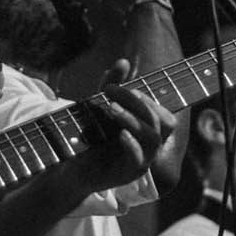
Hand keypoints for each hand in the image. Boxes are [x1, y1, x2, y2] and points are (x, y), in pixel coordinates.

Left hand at [68, 59, 174, 192]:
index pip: (165, 115)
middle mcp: (150, 147)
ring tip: (111, 109)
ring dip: (133, 119)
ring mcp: (142, 161)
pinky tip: (120, 133)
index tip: (118, 87)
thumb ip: (112, 86)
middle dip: (140, 104)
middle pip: (163, 123)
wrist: (70, 168)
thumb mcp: (99, 108)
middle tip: (114, 94)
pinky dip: (132, 144)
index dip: (148, 98)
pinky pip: (139, 160)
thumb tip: (123, 61)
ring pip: (153, 138)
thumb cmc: (89, 138)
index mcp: (148, 132)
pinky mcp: (127, 174)